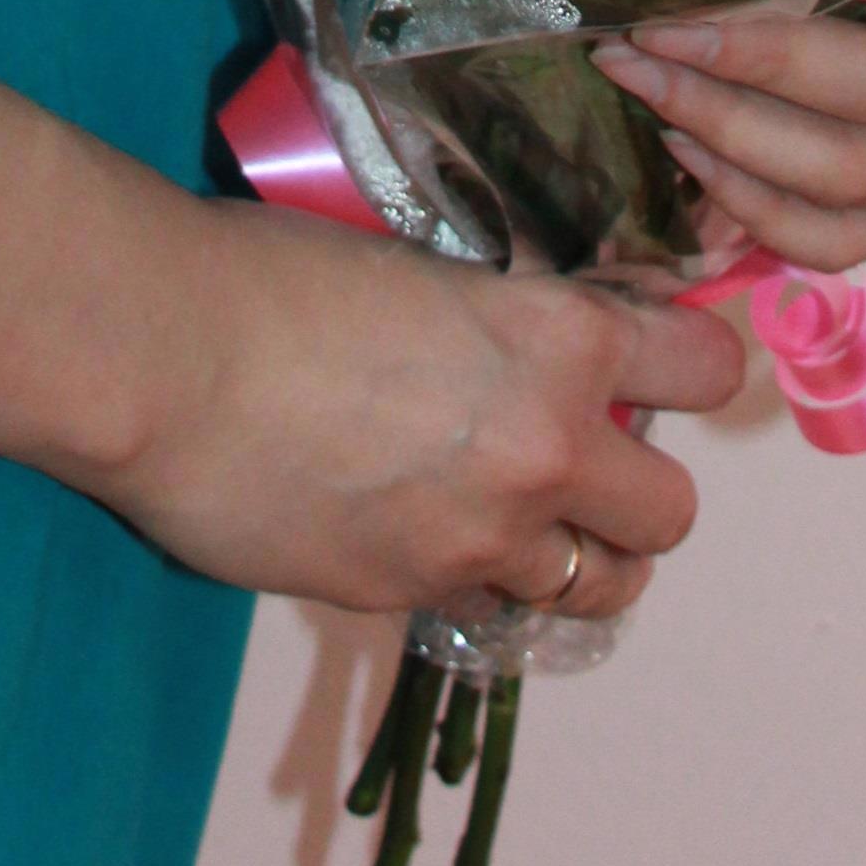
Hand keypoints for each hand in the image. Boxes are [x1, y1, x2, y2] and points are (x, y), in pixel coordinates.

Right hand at [110, 204, 742, 617]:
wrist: (163, 357)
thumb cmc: (273, 270)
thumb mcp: (419, 260)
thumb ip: (497, 312)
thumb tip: (524, 330)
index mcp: (557, 342)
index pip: (702, 368)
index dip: (687, 360)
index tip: (660, 359)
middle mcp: (544, 453)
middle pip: (672, 514)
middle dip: (637, 484)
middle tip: (579, 450)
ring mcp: (479, 542)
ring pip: (598, 586)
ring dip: (577, 551)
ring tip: (516, 511)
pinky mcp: (408, 597)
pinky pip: (484, 605)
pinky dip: (472, 573)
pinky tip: (416, 525)